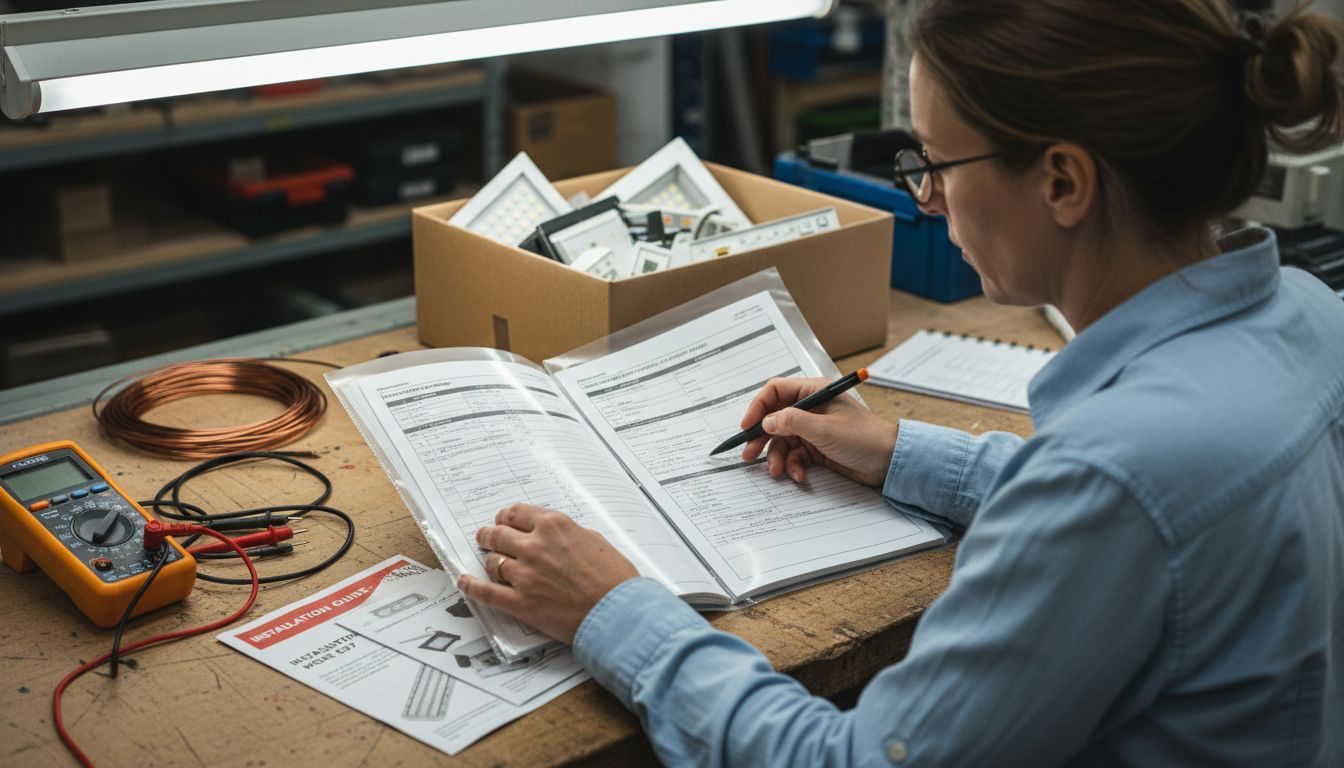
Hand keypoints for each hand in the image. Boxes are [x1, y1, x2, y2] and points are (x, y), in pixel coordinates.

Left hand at [459, 503, 638, 643]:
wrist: (617, 612)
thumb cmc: (614, 578)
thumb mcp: (594, 540)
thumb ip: (568, 534)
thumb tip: (554, 537)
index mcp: (554, 526)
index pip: (516, 513)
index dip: (506, 517)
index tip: (503, 521)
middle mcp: (535, 546)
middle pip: (498, 534)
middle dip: (490, 535)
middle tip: (486, 537)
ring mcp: (524, 575)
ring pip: (492, 562)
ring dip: (490, 561)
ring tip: (489, 562)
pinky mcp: (520, 602)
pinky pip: (486, 592)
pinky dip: (471, 587)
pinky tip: (464, 582)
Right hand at [740, 376, 897, 486]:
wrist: (888, 462)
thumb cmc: (864, 437)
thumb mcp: (824, 428)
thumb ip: (792, 422)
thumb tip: (766, 421)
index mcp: (814, 392)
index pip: (775, 392)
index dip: (758, 408)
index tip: (747, 427)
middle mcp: (811, 408)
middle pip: (774, 419)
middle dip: (761, 438)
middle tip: (749, 454)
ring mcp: (813, 429)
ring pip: (782, 441)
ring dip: (777, 457)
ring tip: (778, 471)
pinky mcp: (817, 448)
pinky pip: (795, 456)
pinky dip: (793, 466)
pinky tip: (800, 476)